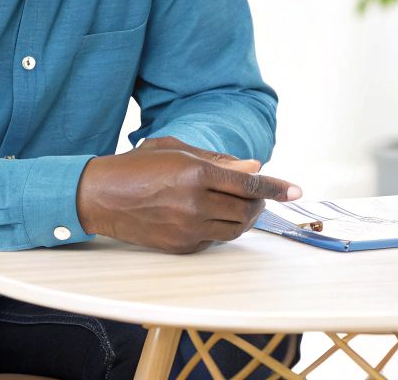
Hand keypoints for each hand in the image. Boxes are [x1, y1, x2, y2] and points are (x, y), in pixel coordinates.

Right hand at [76, 137, 300, 253]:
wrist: (100, 197)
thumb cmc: (138, 166)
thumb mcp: (178, 150)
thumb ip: (219, 161)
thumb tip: (254, 167)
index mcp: (195, 173)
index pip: (248, 184)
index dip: (276, 187)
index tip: (296, 190)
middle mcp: (194, 203)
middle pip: (247, 210)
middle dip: (261, 204)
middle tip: (261, 197)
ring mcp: (187, 228)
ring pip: (235, 229)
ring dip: (246, 218)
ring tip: (241, 206)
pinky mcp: (180, 246)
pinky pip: (215, 240)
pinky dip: (222, 228)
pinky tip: (214, 215)